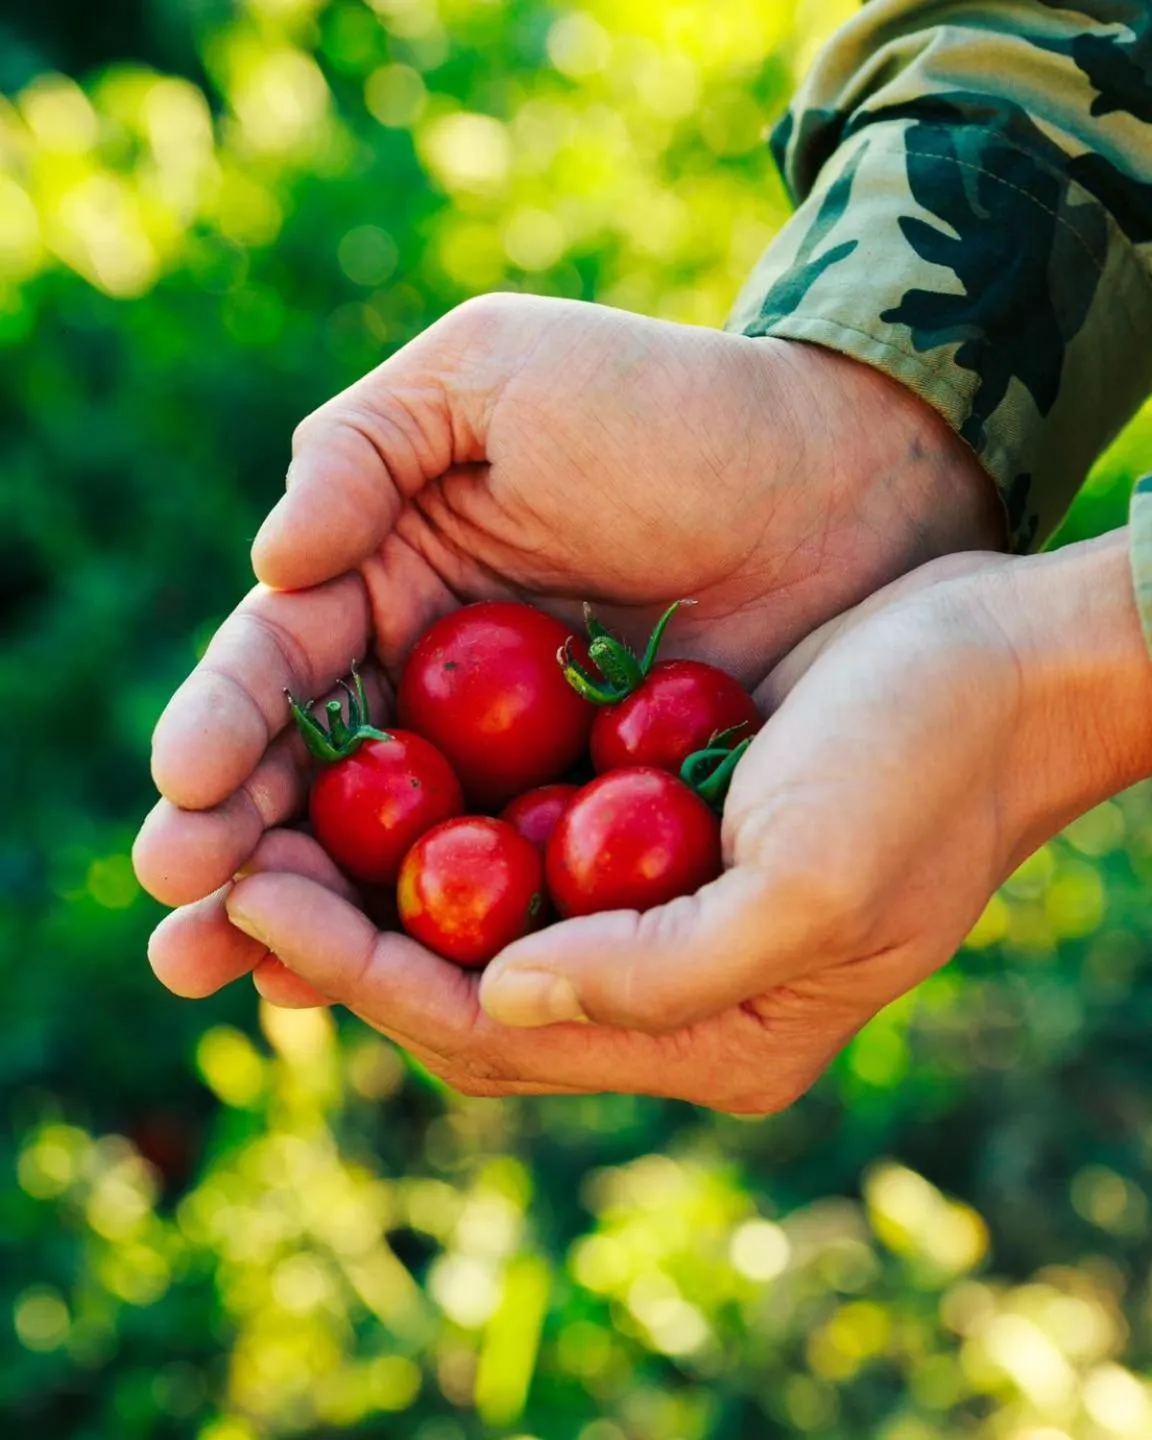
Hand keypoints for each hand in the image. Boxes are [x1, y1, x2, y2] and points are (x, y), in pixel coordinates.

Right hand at [135, 293, 1001, 920]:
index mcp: (387, 577)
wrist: (847, 480)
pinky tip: (378, 992)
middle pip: (308, 785)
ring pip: (388, 858)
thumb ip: (364, 445)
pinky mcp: (588, 823)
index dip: (223, 731)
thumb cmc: (677, 408)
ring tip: (227, 977)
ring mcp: (508, 767)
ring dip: (305, 924)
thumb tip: (275, 564)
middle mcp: (429, 685)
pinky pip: (504, 892)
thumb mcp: (499, 373)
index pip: (279, 667)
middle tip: (177, 929)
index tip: (187, 793)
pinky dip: (443, 943)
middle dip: (234, 854)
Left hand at [162, 531, 1151, 1110]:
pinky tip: (374, 769)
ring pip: (480, 920)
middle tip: (222, 869)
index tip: (254, 902)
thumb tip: (497, 1000)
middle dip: (341, 937)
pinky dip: (443, 820)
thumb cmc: (923, 767)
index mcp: (712, 1040)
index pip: (496, 1035)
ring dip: (374, 881)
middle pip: (467, 991)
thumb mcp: (808, 886)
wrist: (1000, 667)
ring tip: (265, 824)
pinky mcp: (658, 839)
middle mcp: (672, 996)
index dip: (365, 975)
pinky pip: (523, 846)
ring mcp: (662, 917)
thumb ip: (652, 975)